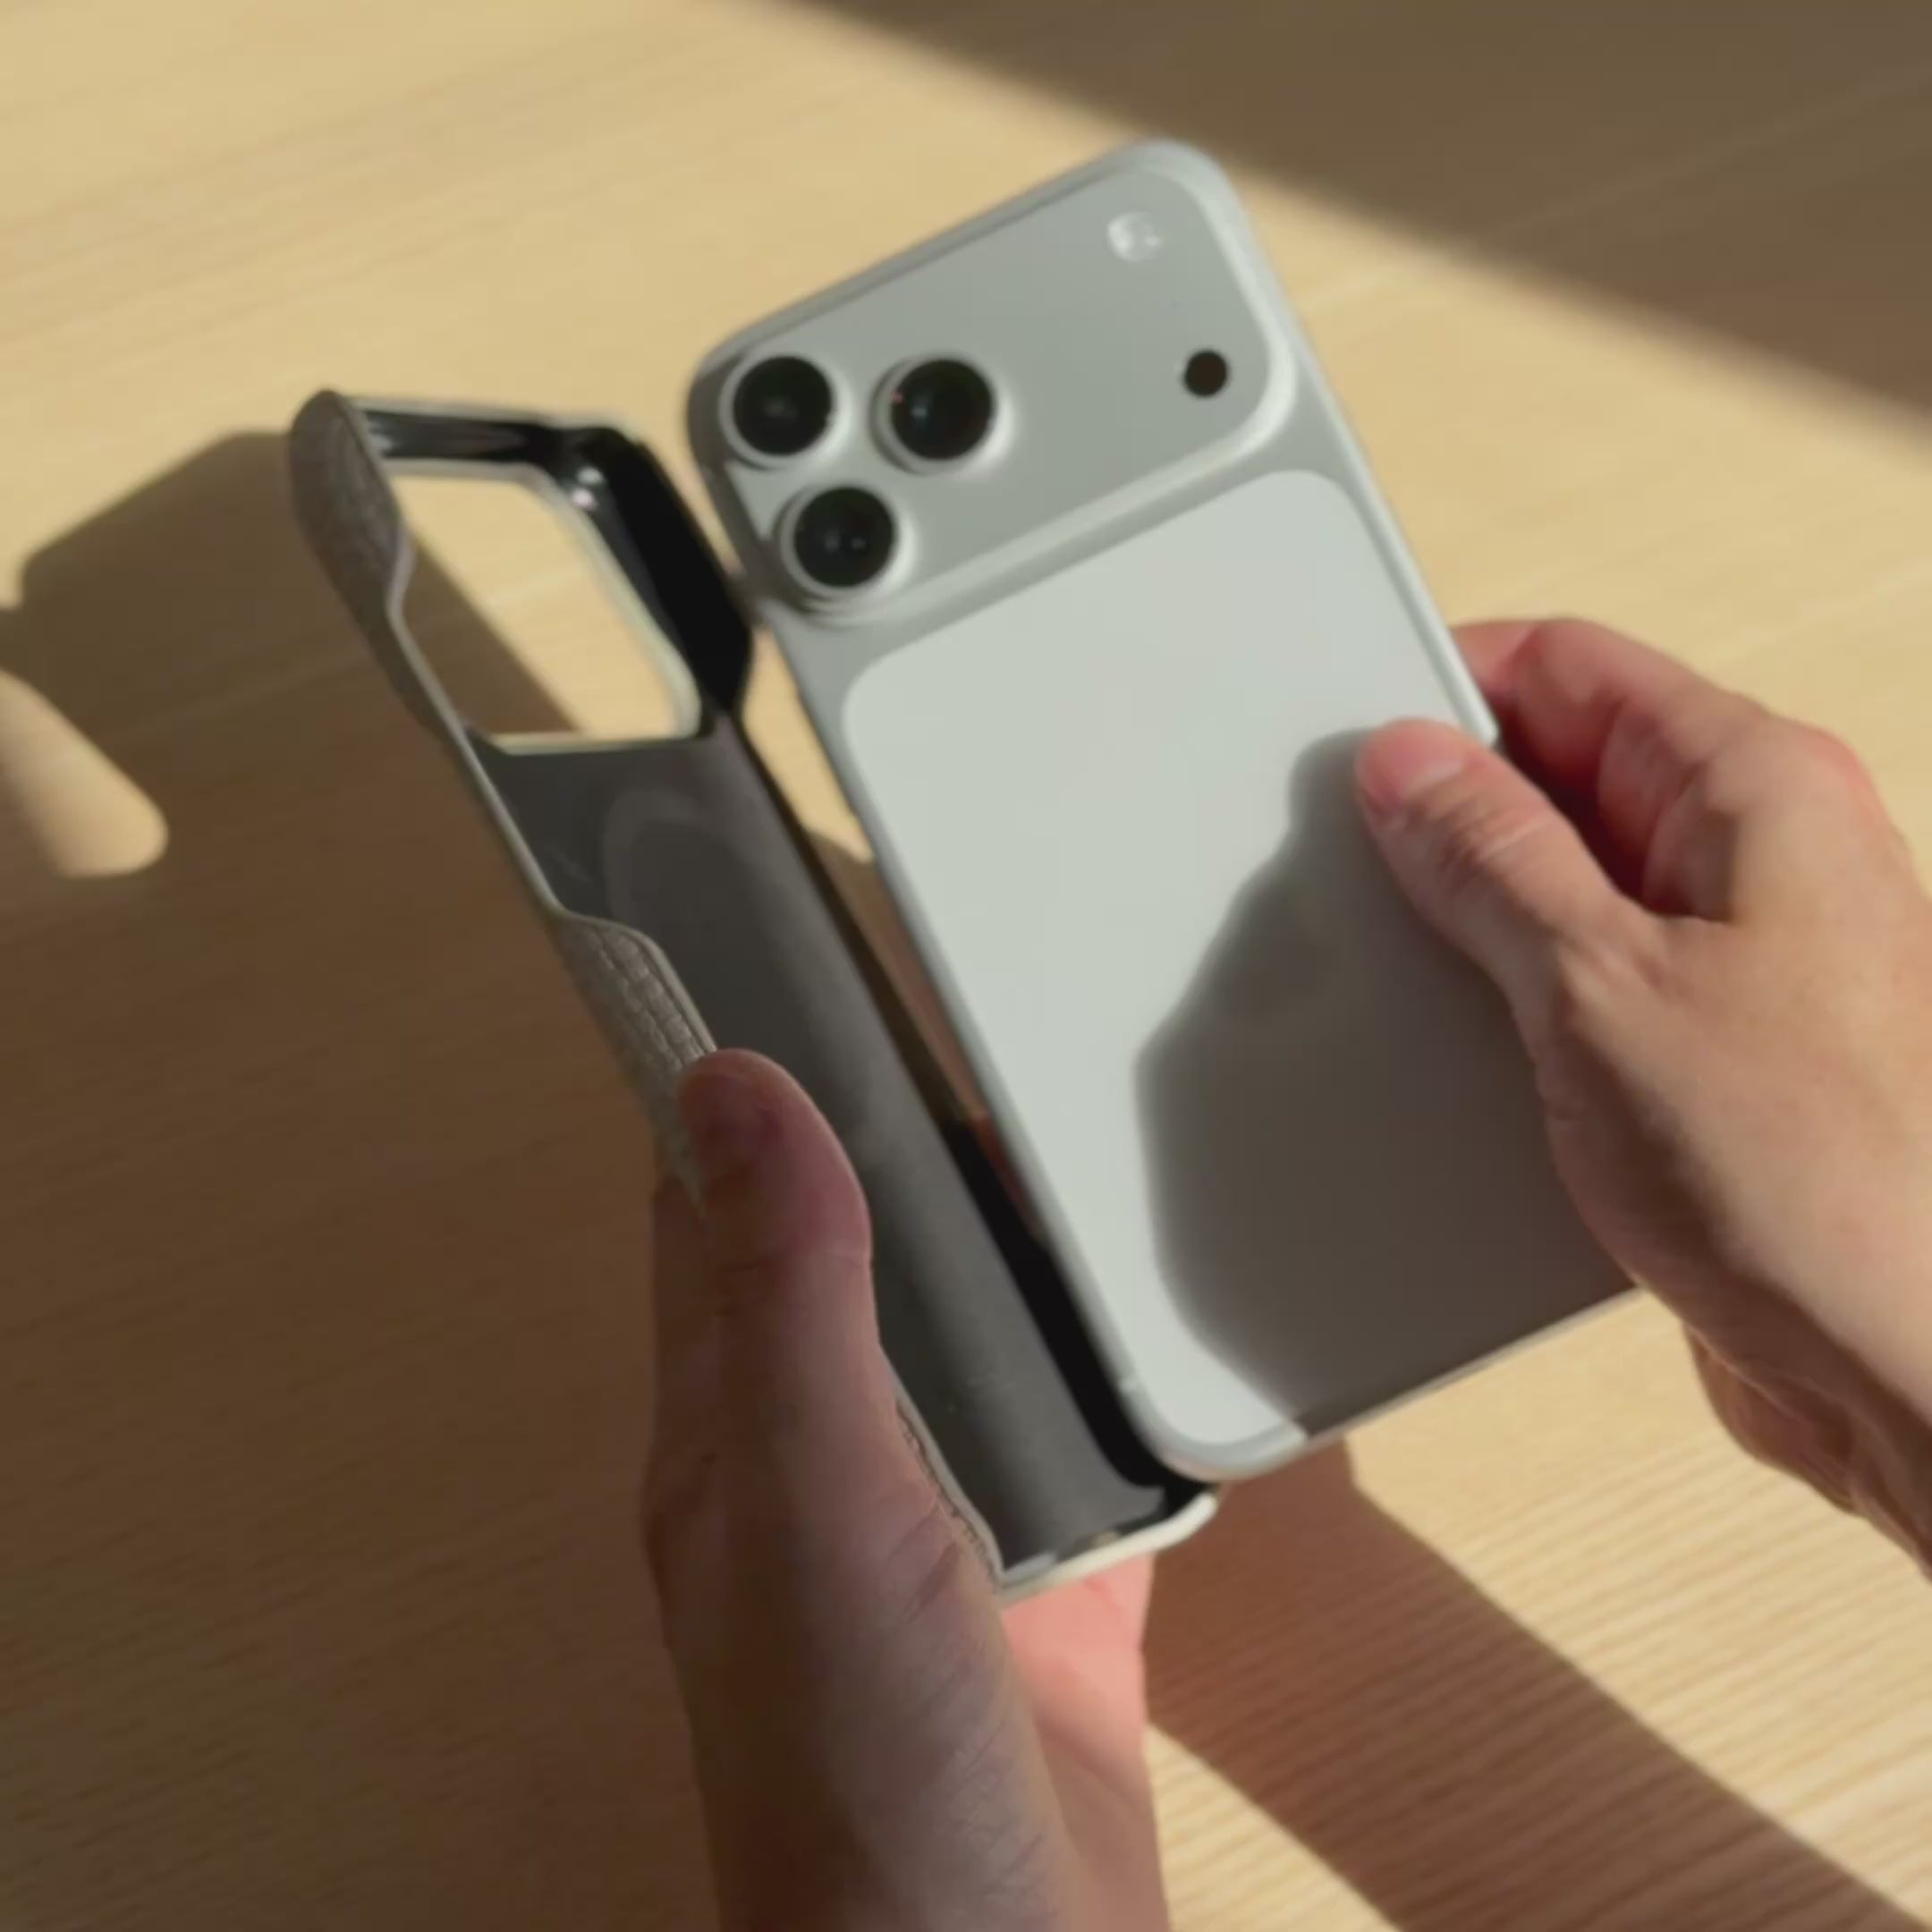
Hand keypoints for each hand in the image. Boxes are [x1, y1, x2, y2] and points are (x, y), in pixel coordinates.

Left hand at [647, 1050, 1167, 1931]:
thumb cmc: (867, 1762)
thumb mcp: (820, 1504)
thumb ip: (790, 1303)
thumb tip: (729, 1085)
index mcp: (734, 1432)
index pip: (710, 1216)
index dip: (736, 1094)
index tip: (795, 969)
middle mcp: (827, 1468)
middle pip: (853, 1265)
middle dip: (902, 1151)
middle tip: (986, 1028)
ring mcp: (944, 1531)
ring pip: (970, 1346)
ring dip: (1010, 1254)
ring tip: (1085, 1134)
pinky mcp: (1055, 1590)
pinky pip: (1085, 1447)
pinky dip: (1115, 1380)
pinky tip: (1168, 1323)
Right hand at [1357, 619, 1931, 1559]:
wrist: (1905, 1366)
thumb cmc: (1814, 1180)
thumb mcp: (1595, 987)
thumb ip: (1491, 858)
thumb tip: (1411, 765)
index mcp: (1757, 788)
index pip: (1568, 668)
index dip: (1449, 692)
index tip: (1356, 750)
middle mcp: (1766, 854)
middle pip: (1567, 772)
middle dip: (1455, 818)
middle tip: (1364, 873)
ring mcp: (1747, 952)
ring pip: (1573, 882)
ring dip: (1484, 921)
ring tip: (1416, 973)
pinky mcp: (1719, 1048)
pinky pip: (1592, 979)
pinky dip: (1521, 999)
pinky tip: (1475, 1051)